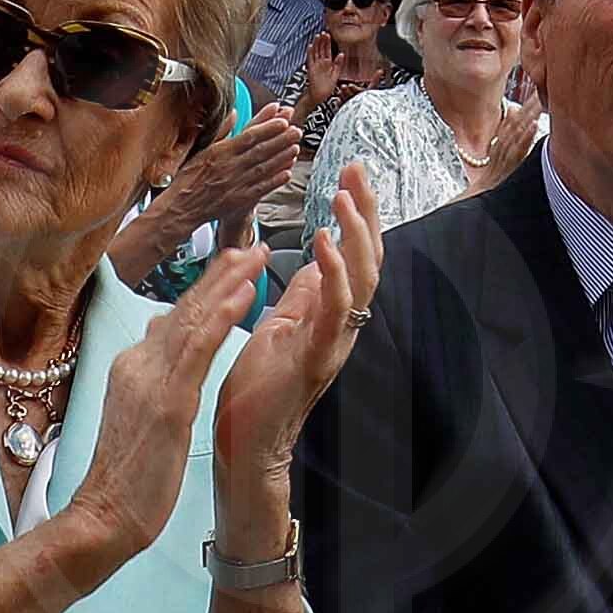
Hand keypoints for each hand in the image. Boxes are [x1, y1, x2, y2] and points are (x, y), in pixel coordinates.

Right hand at [58, 247, 262, 587]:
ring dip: (227, 282)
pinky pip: (198, 349)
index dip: (205, 289)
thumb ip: (148, 370)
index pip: (174, 318)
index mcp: (132, 365)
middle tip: (253, 246)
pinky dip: (221, 316)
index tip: (232, 263)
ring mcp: (151, 379)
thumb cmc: (127, 473)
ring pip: (193, 318)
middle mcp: (138, 362)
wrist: (105, 514)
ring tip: (255, 255)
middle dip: (221, 274)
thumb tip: (161, 331)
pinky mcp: (167, 400)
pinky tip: (242, 294)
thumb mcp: (136, 411)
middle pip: (185, 308)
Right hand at [133, 109, 309, 256]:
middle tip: (297, 131)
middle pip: (261, 151)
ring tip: (296, 147)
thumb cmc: (189, 178)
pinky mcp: (240, 200)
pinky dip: (275, 180)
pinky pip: (261, 188)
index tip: (283, 120)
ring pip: (264, 168)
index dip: (268, 128)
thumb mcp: (201, 148)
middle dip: (281, 140)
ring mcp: (236, 184)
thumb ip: (221, 131)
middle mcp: (230, 167)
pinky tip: (287, 172)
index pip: (249, 136)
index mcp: (220, 152)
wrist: (181, 207)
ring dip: (282, 157)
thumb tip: (234, 113)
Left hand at [214, 171, 380, 489]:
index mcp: (331, 314)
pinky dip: (332, 273)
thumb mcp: (280, 327)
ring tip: (344, 196)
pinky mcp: (314, 357)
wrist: (245, 444)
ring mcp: (333, 341)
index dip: (358, 213)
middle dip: (365, 210)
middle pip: (368, 258)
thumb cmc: (258, 390)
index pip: (354, 253)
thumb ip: (301, 296)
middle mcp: (342, 325)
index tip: (351, 172)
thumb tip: (312, 260)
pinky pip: (333, 310)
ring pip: (360, 279)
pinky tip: (323, 242)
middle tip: (357, 168)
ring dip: (355, 234)